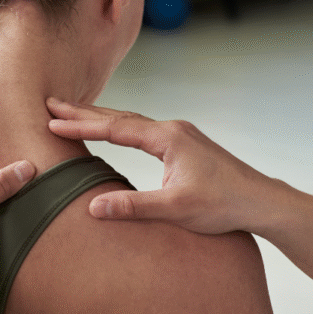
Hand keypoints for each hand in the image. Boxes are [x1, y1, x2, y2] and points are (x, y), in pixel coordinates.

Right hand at [47, 98, 279, 234]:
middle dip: (84, 111)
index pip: (115, 128)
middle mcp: (172, 129)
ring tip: (73, 113)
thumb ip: (133, 207)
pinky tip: (114, 130)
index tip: (52, 123)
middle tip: (52, 104)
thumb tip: (93, 207)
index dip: (81, 126)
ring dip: (101, 117)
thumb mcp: (175, 209)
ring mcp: (180, 135)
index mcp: (168, 138)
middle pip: (120, 116)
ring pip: (131, 121)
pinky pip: (143, 129)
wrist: (261, 201)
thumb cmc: (223, 205)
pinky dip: (120, 126)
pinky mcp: (184, 144)